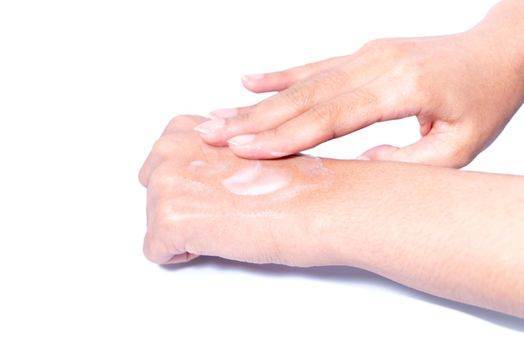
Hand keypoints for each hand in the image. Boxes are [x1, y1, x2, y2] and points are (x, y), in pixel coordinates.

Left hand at [138, 115, 337, 264]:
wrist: (314, 202)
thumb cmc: (290, 181)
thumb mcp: (239, 151)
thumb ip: (207, 159)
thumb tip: (197, 182)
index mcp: (186, 130)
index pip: (160, 167)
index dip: (188, 188)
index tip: (215, 193)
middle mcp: (168, 150)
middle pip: (153, 195)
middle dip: (181, 208)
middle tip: (222, 211)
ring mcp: (165, 184)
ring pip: (154, 223)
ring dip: (186, 232)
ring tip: (227, 222)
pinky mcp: (169, 220)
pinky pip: (156, 251)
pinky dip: (182, 255)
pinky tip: (218, 239)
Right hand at [194, 27, 523, 166]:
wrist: (498, 52)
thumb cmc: (484, 98)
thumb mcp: (460, 146)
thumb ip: (405, 164)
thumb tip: (358, 167)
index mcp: (402, 88)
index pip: (329, 118)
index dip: (284, 135)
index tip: (245, 148)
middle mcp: (376, 65)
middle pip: (304, 98)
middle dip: (254, 119)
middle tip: (212, 133)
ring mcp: (366, 55)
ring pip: (302, 82)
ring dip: (258, 101)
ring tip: (220, 115)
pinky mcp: (362, 54)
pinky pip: (314, 64)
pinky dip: (280, 74)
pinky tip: (251, 80)